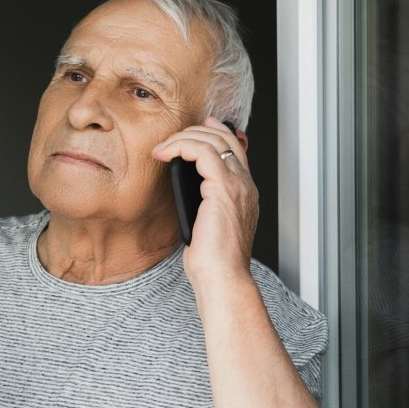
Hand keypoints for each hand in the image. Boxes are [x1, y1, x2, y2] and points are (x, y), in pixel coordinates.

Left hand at [152, 117, 259, 285]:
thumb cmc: (214, 261)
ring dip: (183, 138)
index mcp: (245, 193)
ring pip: (213, 140)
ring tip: (163, 149)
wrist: (223, 278)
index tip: (194, 129)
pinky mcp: (223, 189)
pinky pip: (202, 152)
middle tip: (170, 139)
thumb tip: (187, 191)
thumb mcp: (208, 225)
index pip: (235, 148)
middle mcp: (245, 185)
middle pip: (225, 138)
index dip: (215, 132)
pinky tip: (164, 154)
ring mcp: (237, 185)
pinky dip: (180, 147)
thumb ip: (204, 204)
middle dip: (194, 131)